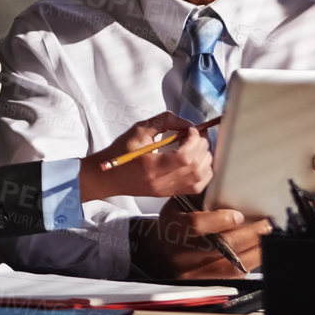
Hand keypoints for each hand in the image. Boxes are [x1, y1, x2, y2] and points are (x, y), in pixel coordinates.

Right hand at [80, 112, 213, 203]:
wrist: (109, 175)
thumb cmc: (120, 152)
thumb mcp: (139, 130)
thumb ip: (165, 121)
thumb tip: (187, 123)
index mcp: (152, 166)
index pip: (185, 157)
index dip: (194, 140)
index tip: (191, 129)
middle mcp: (162, 182)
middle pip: (196, 167)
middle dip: (202, 147)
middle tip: (196, 135)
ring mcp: (168, 190)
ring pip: (201, 178)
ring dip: (205, 159)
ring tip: (197, 146)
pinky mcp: (171, 193)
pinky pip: (198, 186)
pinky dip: (204, 171)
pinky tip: (197, 160)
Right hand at [131, 201, 270, 278]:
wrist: (159, 256)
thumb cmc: (173, 227)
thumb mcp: (177, 206)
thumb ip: (199, 197)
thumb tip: (227, 183)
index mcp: (173, 229)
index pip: (196, 225)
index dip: (220, 220)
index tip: (238, 214)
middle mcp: (183, 254)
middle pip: (220, 246)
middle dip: (249, 235)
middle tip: (267, 224)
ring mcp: (195, 273)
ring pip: (231, 266)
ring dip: (256, 251)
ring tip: (268, 238)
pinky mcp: (206, 285)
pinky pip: (234, 277)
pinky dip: (250, 263)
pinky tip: (258, 252)